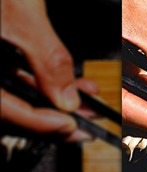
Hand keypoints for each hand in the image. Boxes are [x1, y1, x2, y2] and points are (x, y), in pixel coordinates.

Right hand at [0, 0, 97, 141]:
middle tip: (86, 125)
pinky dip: (40, 79)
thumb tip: (66, 99)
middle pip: (10, 109)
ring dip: (52, 99)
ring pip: (13, 93)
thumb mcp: (22, 17)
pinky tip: (70, 80)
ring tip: (87, 100)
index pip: (6, 112)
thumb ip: (47, 62)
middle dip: (51, 117)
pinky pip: (10, 73)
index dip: (42, 125)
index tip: (73, 127)